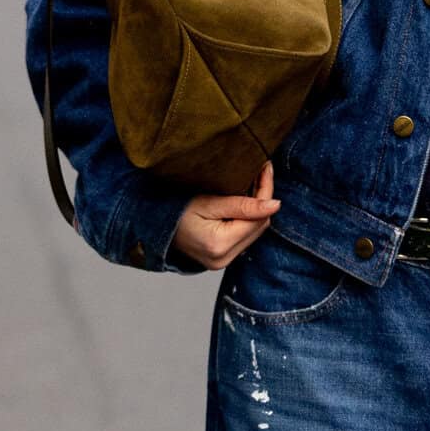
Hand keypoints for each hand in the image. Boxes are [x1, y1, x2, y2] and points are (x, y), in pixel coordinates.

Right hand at [168, 160, 282, 268]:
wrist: (153, 226)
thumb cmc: (174, 210)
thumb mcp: (207, 202)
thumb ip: (242, 205)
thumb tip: (275, 205)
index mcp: (219, 245)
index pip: (258, 217)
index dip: (265, 191)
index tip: (266, 168)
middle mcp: (223, 259)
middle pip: (259, 226)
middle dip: (263, 200)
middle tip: (261, 172)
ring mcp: (223, 262)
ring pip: (254, 233)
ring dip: (256, 210)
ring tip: (253, 185)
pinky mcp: (222, 260)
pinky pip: (244, 238)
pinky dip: (247, 220)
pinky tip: (243, 204)